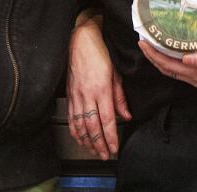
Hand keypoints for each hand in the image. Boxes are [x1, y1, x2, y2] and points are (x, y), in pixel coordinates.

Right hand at [67, 19, 130, 159]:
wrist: (80, 41)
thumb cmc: (100, 53)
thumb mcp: (116, 73)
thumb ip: (120, 97)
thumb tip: (126, 116)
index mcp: (102, 89)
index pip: (107, 120)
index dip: (110, 137)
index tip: (114, 148)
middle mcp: (87, 95)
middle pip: (92, 126)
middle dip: (99, 144)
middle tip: (105, 155)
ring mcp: (76, 95)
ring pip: (80, 125)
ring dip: (87, 141)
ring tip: (94, 151)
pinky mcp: (69, 94)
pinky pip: (71, 117)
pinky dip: (75, 131)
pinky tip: (80, 138)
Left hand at [139, 39, 196, 87]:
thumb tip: (186, 60)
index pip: (168, 66)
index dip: (154, 55)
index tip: (144, 42)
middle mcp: (195, 78)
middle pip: (166, 69)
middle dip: (152, 56)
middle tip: (142, 40)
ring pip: (172, 69)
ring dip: (159, 58)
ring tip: (151, 44)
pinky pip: (180, 68)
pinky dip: (170, 59)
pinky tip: (169, 49)